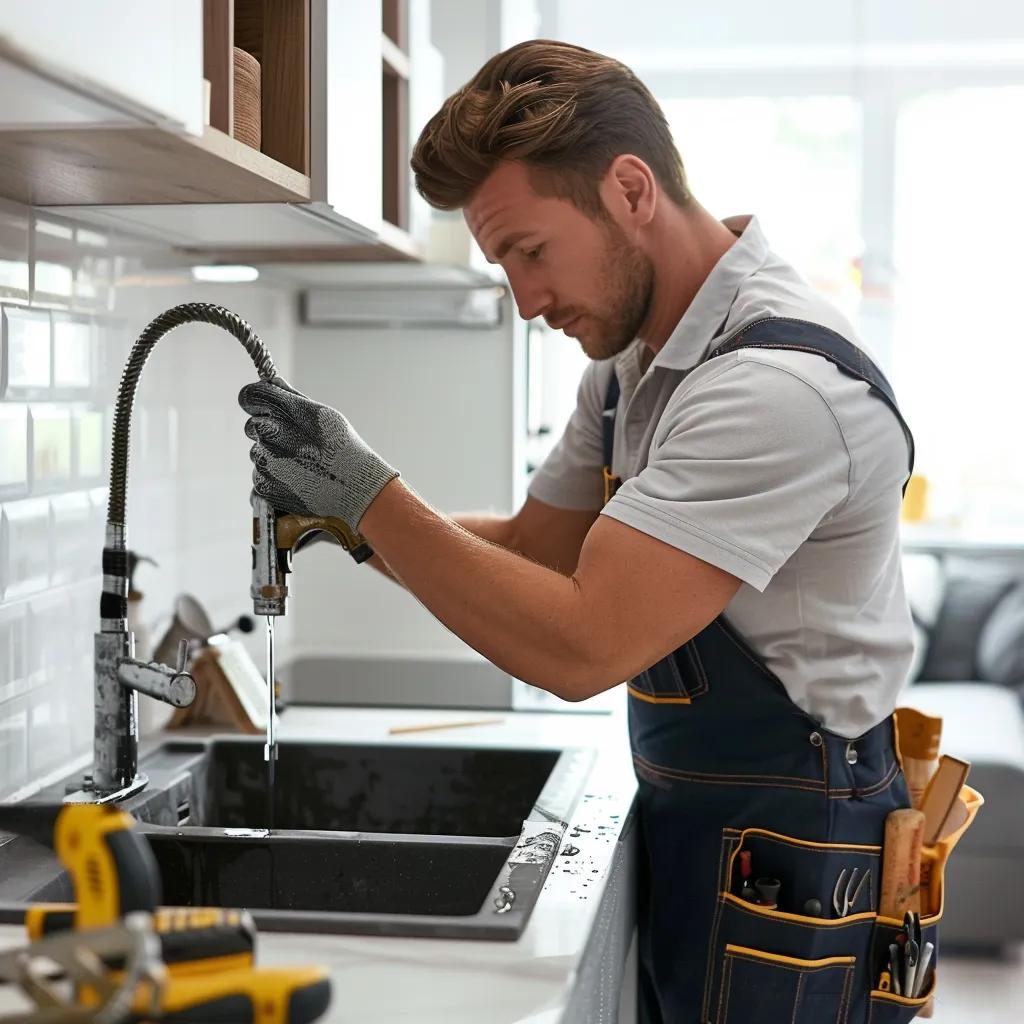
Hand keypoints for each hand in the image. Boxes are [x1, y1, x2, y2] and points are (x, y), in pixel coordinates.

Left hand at [238, 377, 398, 531]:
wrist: (355, 486)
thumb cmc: (343, 447)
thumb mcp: (324, 414)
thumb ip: (293, 397)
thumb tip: (272, 381)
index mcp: (286, 411)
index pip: (249, 396)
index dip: (256, 402)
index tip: (264, 409)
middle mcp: (272, 433)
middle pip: (252, 426)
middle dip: (268, 432)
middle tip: (296, 444)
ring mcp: (266, 461)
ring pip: (257, 453)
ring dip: (273, 457)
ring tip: (302, 465)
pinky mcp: (265, 485)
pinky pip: (260, 476)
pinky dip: (274, 478)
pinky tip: (297, 479)